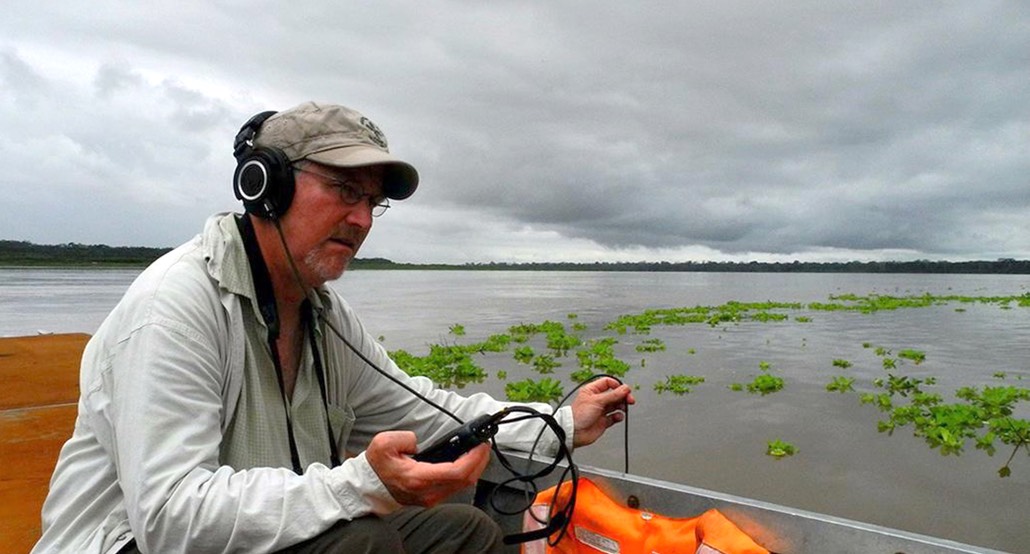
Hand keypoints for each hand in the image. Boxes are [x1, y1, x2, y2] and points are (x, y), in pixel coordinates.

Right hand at [365, 430, 491, 505]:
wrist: (369, 487)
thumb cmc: (377, 467)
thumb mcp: (384, 444)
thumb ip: (404, 438)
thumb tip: (419, 442)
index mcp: (418, 478)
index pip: (456, 472)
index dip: (474, 458)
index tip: (480, 445)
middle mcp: (428, 492)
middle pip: (466, 480)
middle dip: (480, 461)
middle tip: (484, 445)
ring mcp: (431, 497)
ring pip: (463, 485)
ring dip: (475, 467)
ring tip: (478, 450)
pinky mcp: (432, 497)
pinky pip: (456, 486)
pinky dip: (466, 473)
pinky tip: (468, 461)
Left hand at [570, 377, 634, 446]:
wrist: (574, 433)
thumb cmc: (579, 415)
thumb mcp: (597, 401)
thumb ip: (613, 395)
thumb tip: (625, 388)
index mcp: (592, 390)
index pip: (607, 383)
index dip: (617, 385)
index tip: (625, 390)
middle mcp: (597, 399)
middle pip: (614, 394)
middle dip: (623, 396)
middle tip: (630, 400)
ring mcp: (601, 410)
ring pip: (616, 405)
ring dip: (621, 406)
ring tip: (623, 408)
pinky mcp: (604, 421)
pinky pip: (615, 416)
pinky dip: (618, 416)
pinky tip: (617, 417)